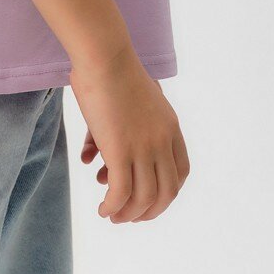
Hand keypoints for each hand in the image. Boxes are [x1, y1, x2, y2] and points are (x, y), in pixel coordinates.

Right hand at [71, 44, 189, 222]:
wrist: (105, 57)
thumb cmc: (110, 71)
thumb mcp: (127, 102)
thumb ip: (120, 128)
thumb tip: (93, 156)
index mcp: (170, 127)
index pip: (180, 172)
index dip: (167, 192)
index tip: (150, 198)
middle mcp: (162, 141)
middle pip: (166, 192)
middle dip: (150, 210)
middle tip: (131, 217)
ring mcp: (143, 147)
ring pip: (143, 198)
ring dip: (128, 214)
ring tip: (113, 216)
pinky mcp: (120, 150)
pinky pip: (120, 192)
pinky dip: (112, 206)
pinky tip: (103, 209)